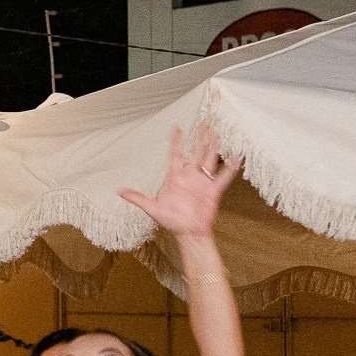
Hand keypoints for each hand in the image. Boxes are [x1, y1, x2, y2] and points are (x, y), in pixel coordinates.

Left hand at [119, 125, 237, 237]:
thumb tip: (120, 192)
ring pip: (208, 160)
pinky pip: (223, 177)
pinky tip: (236, 158)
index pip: (175, 154)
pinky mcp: (213, 191)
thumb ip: (138, 198)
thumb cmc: (171, 220)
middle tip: (204, 123)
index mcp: (174, 178)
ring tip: (216, 133)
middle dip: (199, 138)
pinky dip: (230, 168)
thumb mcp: (152, 209)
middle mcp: (189, 176)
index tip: (177, 127)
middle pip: (195, 152)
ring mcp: (202, 182)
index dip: (176, 141)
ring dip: (213, 147)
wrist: (188, 232)